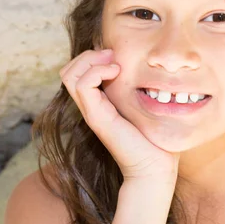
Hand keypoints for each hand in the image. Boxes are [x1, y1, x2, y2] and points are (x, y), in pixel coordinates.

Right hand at [59, 49, 179, 183]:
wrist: (154, 168)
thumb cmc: (156, 139)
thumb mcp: (147, 108)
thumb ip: (143, 92)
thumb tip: (154, 70)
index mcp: (100, 103)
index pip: (77, 72)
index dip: (93, 57)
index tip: (117, 57)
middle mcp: (91, 106)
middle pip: (68, 71)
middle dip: (88, 55)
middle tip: (113, 57)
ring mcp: (92, 112)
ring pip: (69, 75)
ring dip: (91, 61)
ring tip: (114, 64)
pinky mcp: (97, 117)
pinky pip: (83, 85)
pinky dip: (97, 71)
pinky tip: (117, 73)